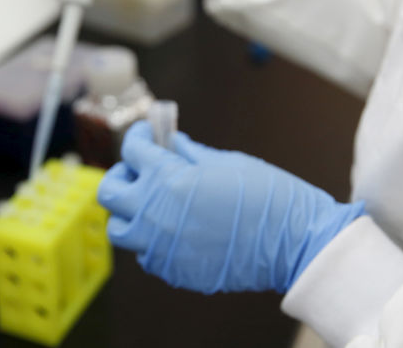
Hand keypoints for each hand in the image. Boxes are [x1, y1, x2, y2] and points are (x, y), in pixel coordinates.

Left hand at [97, 122, 365, 293]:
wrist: (292, 241)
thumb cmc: (265, 194)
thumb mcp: (224, 161)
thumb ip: (188, 154)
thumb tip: (170, 144)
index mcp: (166, 178)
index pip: (132, 150)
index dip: (140, 136)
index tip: (149, 133)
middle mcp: (153, 214)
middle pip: (109, 192)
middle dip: (122, 174)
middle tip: (141, 168)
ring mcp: (160, 246)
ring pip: (120, 228)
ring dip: (130, 212)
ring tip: (153, 204)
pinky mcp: (172, 270)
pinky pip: (146, 253)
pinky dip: (152, 238)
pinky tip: (175, 228)